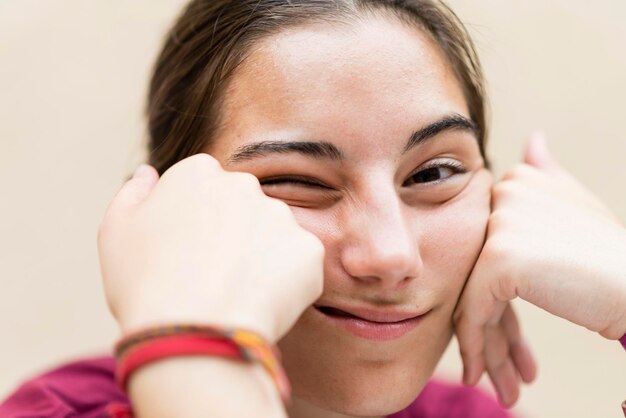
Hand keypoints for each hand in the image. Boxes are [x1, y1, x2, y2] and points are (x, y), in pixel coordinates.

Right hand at [97, 154, 324, 342]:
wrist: (191, 333)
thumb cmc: (145, 285)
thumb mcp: (116, 232)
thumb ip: (133, 192)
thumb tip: (148, 173)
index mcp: (198, 173)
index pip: (206, 189)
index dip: (198, 224)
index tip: (190, 254)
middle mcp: (244, 185)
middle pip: (243, 207)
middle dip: (234, 234)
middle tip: (214, 276)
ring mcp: (281, 216)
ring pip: (273, 235)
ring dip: (261, 256)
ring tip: (237, 293)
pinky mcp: (308, 249)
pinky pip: (299, 263)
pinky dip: (287, 282)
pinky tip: (261, 302)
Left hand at [453, 133, 625, 406]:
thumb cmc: (610, 253)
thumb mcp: (577, 206)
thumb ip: (548, 177)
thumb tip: (531, 139)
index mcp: (515, 180)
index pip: (483, 246)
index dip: (489, 292)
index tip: (495, 332)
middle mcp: (501, 193)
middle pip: (474, 270)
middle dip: (483, 322)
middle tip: (489, 367)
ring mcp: (499, 224)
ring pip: (471, 294)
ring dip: (479, 344)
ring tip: (488, 380)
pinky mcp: (499, 257)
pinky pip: (473, 309)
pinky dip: (475, 345)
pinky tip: (481, 375)